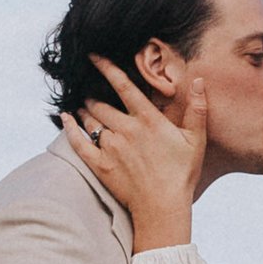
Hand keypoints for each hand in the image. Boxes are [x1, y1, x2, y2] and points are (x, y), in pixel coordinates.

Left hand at [60, 57, 204, 251]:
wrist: (163, 207)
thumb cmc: (182, 174)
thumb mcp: (195, 140)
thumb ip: (197, 109)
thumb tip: (198, 81)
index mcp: (147, 120)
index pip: (123, 86)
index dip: (107, 68)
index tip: (93, 56)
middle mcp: (126, 129)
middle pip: (100, 103)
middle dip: (93, 95)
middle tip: (90, 92)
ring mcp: (110, 147)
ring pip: (90, 120)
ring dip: (85, 110)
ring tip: (83, 106)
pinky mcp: (100, 165)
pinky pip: (79, 142)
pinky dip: (70, 129)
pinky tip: (65, 119)